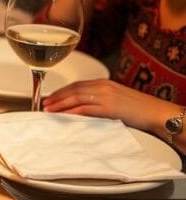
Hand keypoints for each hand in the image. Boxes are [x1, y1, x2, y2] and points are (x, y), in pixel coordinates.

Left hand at [42, 78, 175, 134]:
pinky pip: (85, 109)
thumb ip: (99, 99)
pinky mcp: (109, 108)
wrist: (156, 112)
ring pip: (76, 98)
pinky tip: (63, 116)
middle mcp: (102, 87)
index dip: (61, 92)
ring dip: (59, 105)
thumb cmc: (138, 108)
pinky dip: (72, 111)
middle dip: (56, 97)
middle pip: (73, 90)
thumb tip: (81, 107)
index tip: (50, 97)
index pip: (76, 85)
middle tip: (43, 104)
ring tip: (48, 110)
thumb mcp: (116, 98)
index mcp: (103, 83)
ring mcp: (105, 97)